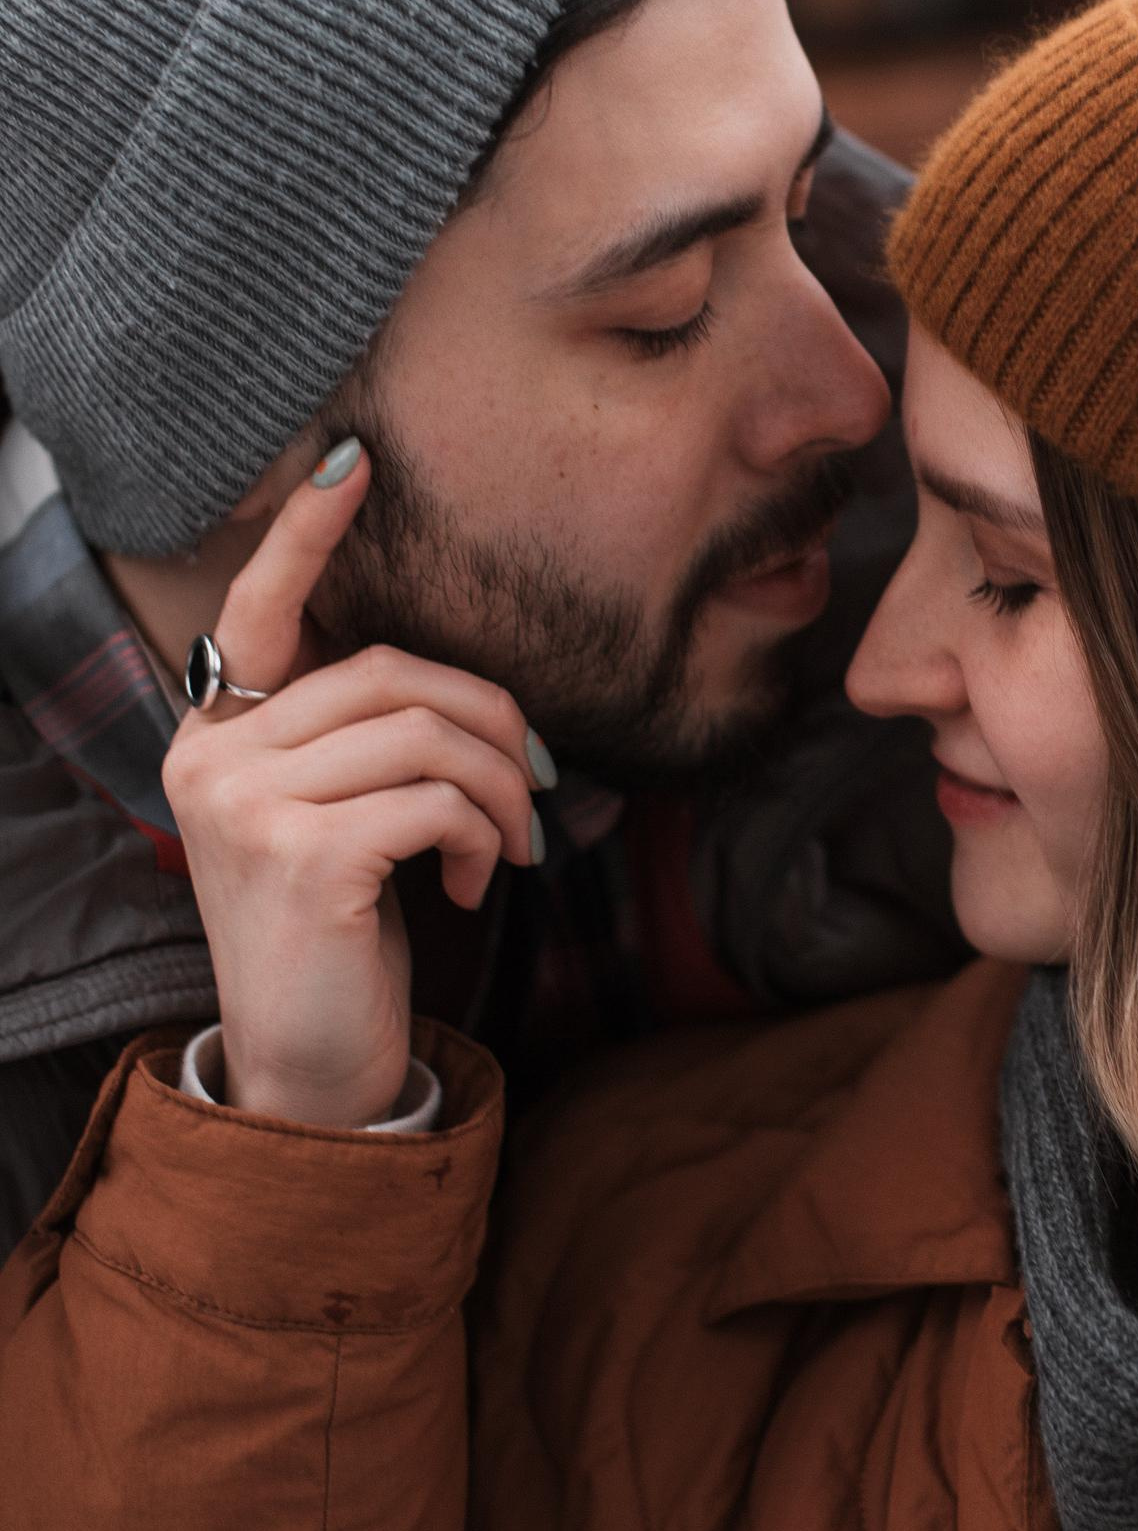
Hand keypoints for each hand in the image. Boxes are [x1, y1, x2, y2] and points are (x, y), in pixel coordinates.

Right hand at [162, 444, 544, 1127]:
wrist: (310, 1068)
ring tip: (509, 848)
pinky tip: (476, 886)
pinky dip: (482, 836)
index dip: (306, 534)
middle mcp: (211, 758)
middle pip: (390, 673)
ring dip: (500, 788)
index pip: (257, 610)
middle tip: (534, 786)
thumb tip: (464, 685)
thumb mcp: (338, 818)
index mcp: (213, 735)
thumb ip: (361, 738)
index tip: (352, 461)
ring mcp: (246, 805)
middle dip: (491, 720)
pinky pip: (435, 799)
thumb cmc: (341, 933)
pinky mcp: (300, 855)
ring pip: (425, 732)